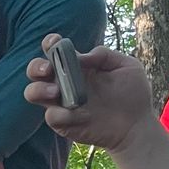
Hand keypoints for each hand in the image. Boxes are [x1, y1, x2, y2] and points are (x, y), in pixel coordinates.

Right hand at [25, 40, 156, 153]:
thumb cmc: (132, 94)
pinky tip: (79, 115)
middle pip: (35, 70)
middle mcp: (64, 82)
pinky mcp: (62, 122)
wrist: (135, 126)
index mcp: (77, 66)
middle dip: (36, 67)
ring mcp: (61, 103)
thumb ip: (105, 55)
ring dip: (38, 89)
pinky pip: (51, 116)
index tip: (54, 42)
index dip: (49, 43)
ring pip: (32, 92)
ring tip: (56, 92)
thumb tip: (83, 56)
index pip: (55, 51)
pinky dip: (60, 114)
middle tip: (48, 70)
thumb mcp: (128, 66)